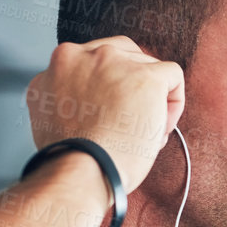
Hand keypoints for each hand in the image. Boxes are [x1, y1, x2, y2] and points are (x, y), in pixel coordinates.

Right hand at [24, 36, 184, 193]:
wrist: (79, 171)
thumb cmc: (70, 157)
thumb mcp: (52, 115)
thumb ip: (68, 97)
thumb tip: (94, 101)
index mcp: (60, 64)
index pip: (95, 62)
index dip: (110, 89)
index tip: (113, 113)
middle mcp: (83, 55)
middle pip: (123, 55)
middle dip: (132, 85)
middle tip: (132, 120)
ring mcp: (114, 61)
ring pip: (147, 66)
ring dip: (152, 98)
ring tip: (144, 133)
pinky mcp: (145, 76)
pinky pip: (172, 76)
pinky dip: (174, 102)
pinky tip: (161, 128)